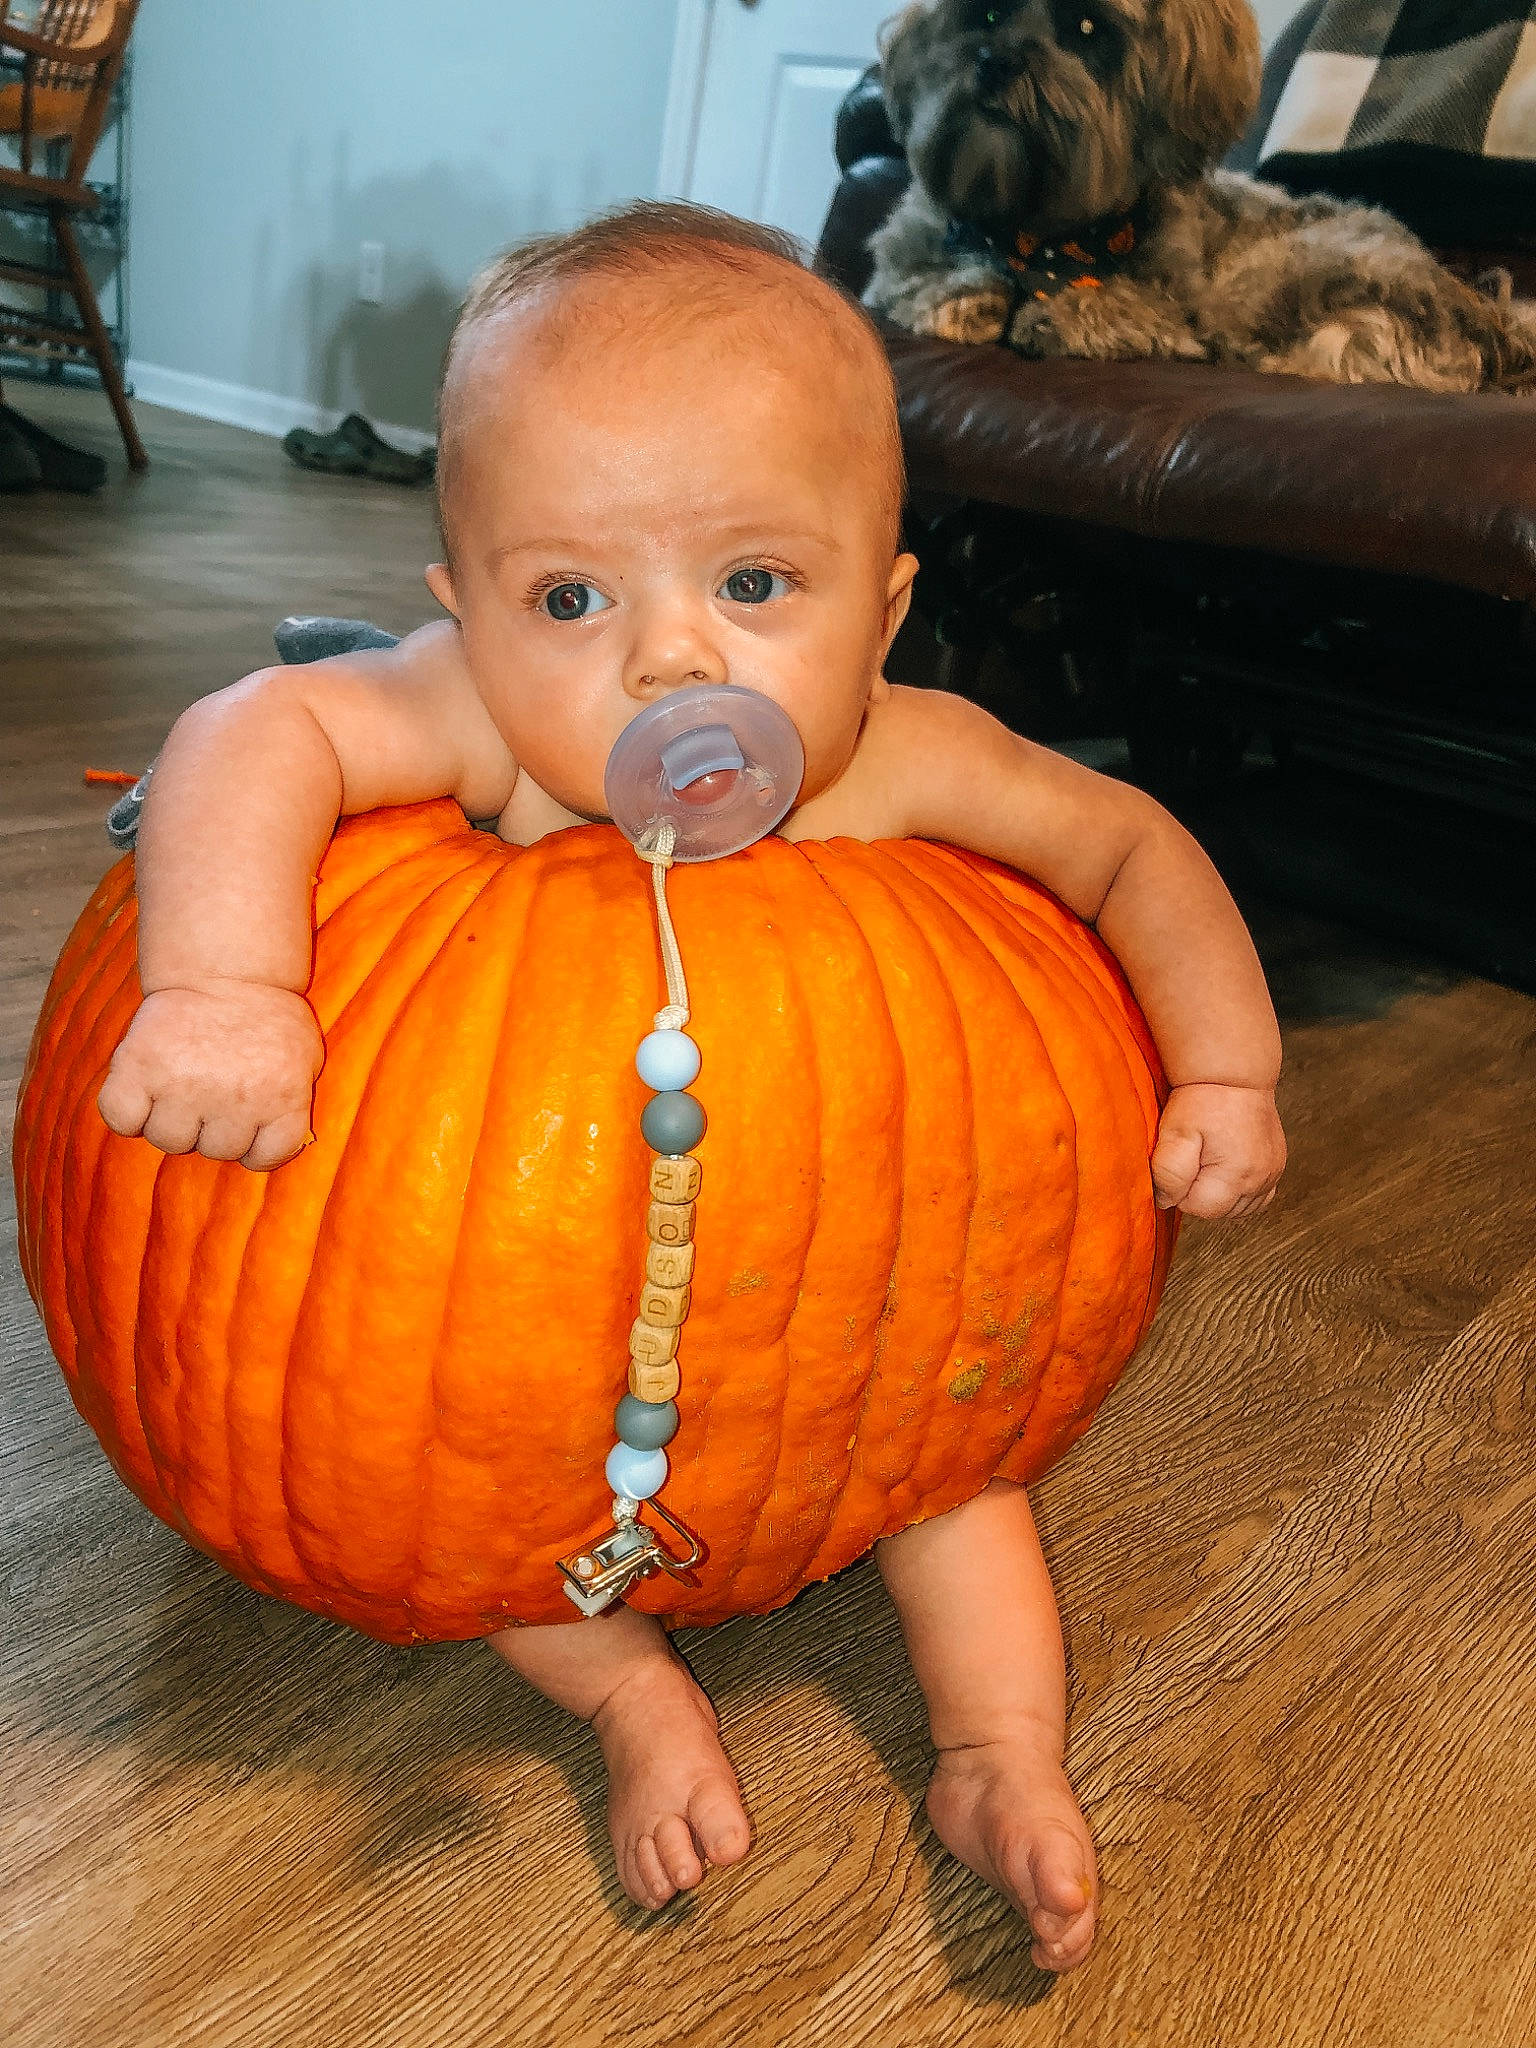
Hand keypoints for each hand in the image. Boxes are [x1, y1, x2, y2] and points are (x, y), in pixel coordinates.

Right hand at [97, 981, 323, 1170]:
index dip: (255, 1145)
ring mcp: (186, 1085)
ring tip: (180, 1085)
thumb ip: (296, 1103)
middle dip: (213, 1126)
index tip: (249, 1123)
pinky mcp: (139, 1067)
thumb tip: (282, 1145)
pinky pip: (123, 1119)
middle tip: (212, 1090)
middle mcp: (236, 1098)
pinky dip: (127, 1112)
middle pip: (215, 1150)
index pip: (266, 1158)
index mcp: (282, 1098)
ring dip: (171, 1120)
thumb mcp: (305, 1058)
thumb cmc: (268, 1017)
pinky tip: (144, 1091)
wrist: (228, 969)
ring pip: (169, 1140)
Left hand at [1150, 1082, 1285, 1219]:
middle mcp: (1261, 1179)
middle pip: (1219, 1211)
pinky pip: (1257, 1196)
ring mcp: (1273, 1173)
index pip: (1197, 1209)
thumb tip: (1165, 1202)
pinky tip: (1226, 1170)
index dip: (1181, 1188)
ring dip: (1220, 1192)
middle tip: (1194, 1155)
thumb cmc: (1203, 1100)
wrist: (1233, 1073)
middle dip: (1199, 1191)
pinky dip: (1240, 1190)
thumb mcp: (1174, 1135)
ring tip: (1209, 1159)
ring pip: (1238, 1207)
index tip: (1182, 1158)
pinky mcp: (1277, 1166)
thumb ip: (1167, 1175)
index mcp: (1237, 1176)